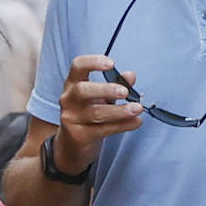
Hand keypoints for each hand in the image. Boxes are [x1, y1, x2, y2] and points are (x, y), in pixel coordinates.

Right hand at [53, 55, 142, 173]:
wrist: (74, 143)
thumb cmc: (90, 113)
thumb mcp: (103, 96)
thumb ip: (117, 84)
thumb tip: (131, 75)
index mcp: (73, 83)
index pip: (77, 66)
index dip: (93, 62)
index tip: (111, 64)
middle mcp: (68, 99)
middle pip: (82, 90)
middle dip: (106, 90)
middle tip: (125, 92)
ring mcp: (71, 118)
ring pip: (95, 113)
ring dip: (119, 111)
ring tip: (137, 109)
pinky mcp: (78, 136)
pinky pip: (102, 130)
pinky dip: (122, 126)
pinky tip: (135, 122)